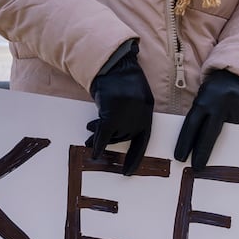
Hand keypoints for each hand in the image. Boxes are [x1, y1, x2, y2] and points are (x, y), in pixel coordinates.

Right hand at [87, 43, 153, 174]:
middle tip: (93, 132)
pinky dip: (97, 145)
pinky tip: (92, 153)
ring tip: (89, 127)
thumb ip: (133, 113)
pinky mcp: (112, 117)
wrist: (113, 66)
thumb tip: (122, 131)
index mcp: (148, 112)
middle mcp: (140, 117)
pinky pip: (103, 136)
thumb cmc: (123, 78)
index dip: (135, 157)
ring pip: (111, 135)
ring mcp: (127, 118)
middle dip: (109, 137)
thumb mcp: (136, 96)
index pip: (143, 140)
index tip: (128, 172)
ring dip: (98, 133)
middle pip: (123, 137)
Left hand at [173, 69, 238, 169]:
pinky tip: (237, 147)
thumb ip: (201, 115)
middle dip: (202, 153)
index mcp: (205, 99)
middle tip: (197, 168)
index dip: (184, 142)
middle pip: (209, 134)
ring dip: (224, 148)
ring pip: (230, 135)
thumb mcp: (204, 97)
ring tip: (220, 160)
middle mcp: (221, 104)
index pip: (192, 124)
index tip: (180, 157)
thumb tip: (193, 143)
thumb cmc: (217, 90)